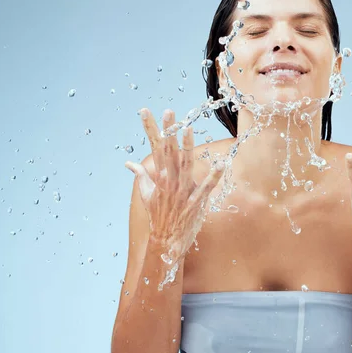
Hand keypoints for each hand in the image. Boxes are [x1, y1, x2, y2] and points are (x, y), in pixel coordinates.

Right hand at [125, 108, 224, 261]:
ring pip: (186, 164)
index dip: (150, 128)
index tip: (145, 111)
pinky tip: (222, 163)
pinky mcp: (196, 201)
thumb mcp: (146, 194)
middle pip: (169, 151)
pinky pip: (207, 186)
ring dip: (187, 146)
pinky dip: (215, 175)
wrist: (166, 240)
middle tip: (168, 112)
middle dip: (168, 130)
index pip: (155, 147)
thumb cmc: (158, 216)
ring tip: (187, 128)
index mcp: (159, 176)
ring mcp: (183, 190)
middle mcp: (170, 180)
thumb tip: (129, 164)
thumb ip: (141, 176)